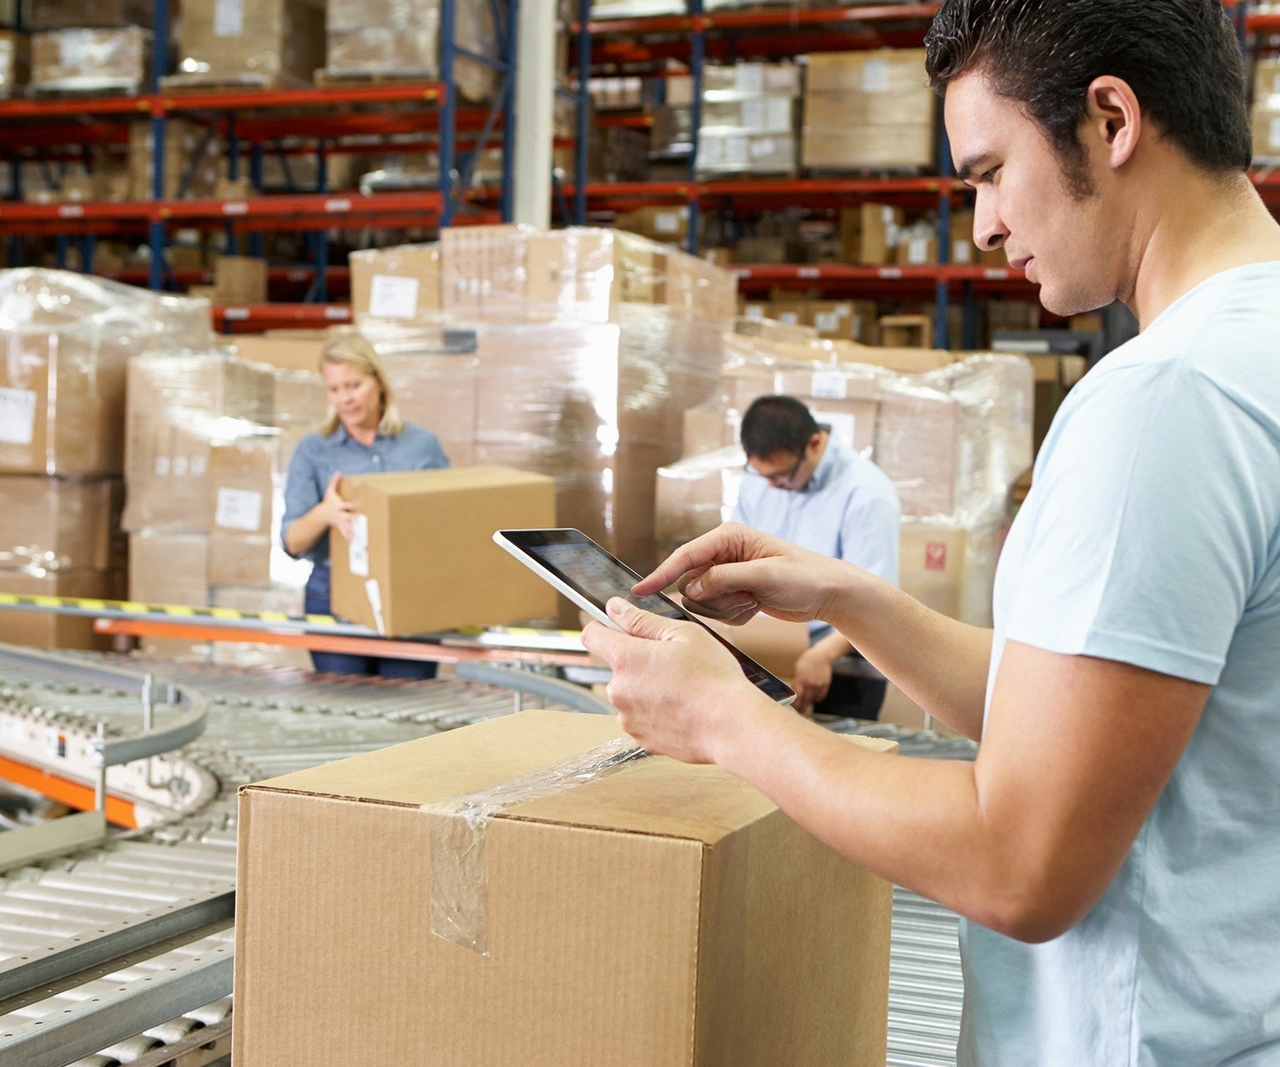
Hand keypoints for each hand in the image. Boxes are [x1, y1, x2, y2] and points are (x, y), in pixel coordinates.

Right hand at [322, 472, 357, 539]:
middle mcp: (339, 514)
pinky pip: (345, 532)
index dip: (352, 504)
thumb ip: (334, 482)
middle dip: (352, 519)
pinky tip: (353, 541)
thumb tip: (338, 472)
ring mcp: (340, 521)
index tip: (358, 504)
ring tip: (356, 536)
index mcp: (338, 506)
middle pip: (346, 516)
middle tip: (358, 520)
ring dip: (350, 531)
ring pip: (346, 526)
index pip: (346, 505)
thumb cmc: (329, 501)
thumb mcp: (330, 491)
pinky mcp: (340, 526)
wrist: (322, 514)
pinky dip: (348, 536)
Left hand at [581, 597, 778, 763]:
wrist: (731, 727)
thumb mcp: (683, 634)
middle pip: (617, 666)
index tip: (616, 627)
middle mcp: (619, 690)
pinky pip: (641, 717)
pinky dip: (656, 712)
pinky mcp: (641, 739)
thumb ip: (642, 620)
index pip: (592, 635)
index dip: (603, 627)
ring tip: (682, 689)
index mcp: (626, 659)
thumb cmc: (714, 679)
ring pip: (630, 693)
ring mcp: (628, 718)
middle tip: (673, 662)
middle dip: (638, 661)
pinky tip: (682, 708)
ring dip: (647, 688)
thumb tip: (615, 608)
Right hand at [633, 522, 848, 626]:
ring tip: (755, 601)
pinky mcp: (732, 593)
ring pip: (702, 602)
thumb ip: (726, 579)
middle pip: (691, 585)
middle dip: (715, 599)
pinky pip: (717, 613)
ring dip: (728, 609)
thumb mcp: (766, 575)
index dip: (661, 574)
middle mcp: (722, 553)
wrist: (828, 593)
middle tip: (747, 597)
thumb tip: (692, 588)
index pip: (685, 556)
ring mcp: (726, 574)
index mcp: (728, 537)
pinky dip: (736, 616)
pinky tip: (757, 607)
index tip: (639, 591)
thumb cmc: (804, 576)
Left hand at [792, 649, 833, 713]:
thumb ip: (796, 681)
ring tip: (806, 704)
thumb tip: (793, 692)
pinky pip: (821, 696)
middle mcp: (810, 683)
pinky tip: (814, 698)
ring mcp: (819, 685)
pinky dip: (817, 698)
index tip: (794, 708)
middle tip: (800, 711)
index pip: (797, 697)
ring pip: (813, 700)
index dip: (795, 704)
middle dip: (802, 708)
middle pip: (806, 701)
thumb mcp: (797, 669)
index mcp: (801, 679)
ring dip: (809, 703)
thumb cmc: (807, 661)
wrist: (821, 656)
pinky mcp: (825, 685)